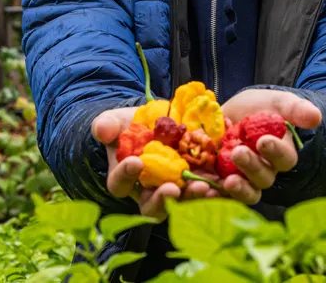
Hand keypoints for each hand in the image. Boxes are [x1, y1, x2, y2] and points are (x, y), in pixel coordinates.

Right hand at [91, 107, 218, 221]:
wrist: (157, 122)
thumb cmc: (131, 125)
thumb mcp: (115, 121)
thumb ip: (106, 125)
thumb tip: (103, 131)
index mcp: (125, 179)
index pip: (120, 184)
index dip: (125, 176)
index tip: (135, 162)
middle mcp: (148, 191)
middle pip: (152, 206)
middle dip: (162, 200)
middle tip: (173, 189)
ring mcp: (173, 190)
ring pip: (181, 205)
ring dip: (192, 199)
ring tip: (204, 188)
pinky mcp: (195, 183)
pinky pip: (204, 194)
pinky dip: (214, 191)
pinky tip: (222, 183)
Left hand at [218, 89, 322, 202]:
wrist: (230, 112)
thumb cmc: (258, 107)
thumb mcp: (276, 102)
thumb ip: (295, 109)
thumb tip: (315, 117)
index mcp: (280, 154)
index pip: (284, 159)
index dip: (275, 152)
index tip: (263, 141)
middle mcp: (264, 171)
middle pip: (264, 179)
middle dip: (252, 167)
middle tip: (238, 152)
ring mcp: (243, 178)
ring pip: (246, 193)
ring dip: (238, 189)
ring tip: (227, 181)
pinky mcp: (220, 181)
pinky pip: (220, 195)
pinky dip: (213, 194)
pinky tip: (205, 189)